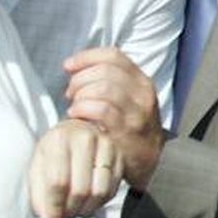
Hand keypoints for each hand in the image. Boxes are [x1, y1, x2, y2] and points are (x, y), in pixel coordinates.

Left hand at [28, 120, 121, 217]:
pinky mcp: (119, 156)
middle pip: (80, 189)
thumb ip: (39, 192)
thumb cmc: (56, 150)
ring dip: (87, 209)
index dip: (55, 207)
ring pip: (99, 192)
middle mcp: (85, 138)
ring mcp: (106, 146)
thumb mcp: (38, 166)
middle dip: (71, 210)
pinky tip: (89, 200)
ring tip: (77, 210)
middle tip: (65, 215)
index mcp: (60, 138)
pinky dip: (100, 202)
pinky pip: (112, 189)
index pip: (58, 182)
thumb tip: (49, 217)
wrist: (77, 131)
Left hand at [63, 47, 164, 189]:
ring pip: (103, 88)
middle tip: (70, 93)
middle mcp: (143, 94)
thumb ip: (110, 82)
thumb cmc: (130, 127)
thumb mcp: (129, 99)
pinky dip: (83, 109)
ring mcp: (137, 113)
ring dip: (81, 95)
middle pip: (105, 71)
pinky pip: (101, 110)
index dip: (86, 57)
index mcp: (142, 81)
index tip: (68, 66)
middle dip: (80, 79)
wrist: (149, 161)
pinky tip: (75, 116)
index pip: (113, 56)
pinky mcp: (127, 132)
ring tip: (74, 107)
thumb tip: (75, 69)